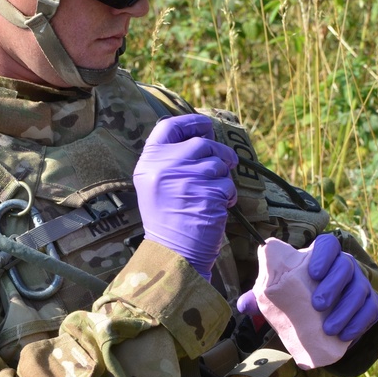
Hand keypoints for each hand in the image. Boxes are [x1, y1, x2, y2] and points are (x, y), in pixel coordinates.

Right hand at [133, 114, 238, 280]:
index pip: (168, 126)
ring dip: (223, 178)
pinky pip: (228, 185)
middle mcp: (165, 166)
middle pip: (202, 143)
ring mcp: (186, 179)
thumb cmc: (167, 220)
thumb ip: (170, 160)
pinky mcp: (207, 193)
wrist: (173, 254)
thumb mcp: (155, 185)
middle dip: (218, 153)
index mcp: (149, 162)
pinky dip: (228, 196)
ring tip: (213, 196)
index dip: (191, 122)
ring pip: (218, 164)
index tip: (205, 126)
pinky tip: (217, 208)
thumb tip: (202, 137)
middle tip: (224, 165)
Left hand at [237, 235, 377, 342]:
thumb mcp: (279, 295)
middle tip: (317, 305)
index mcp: (322, 257)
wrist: (322, 320)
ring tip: (329, 329)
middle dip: (333, 284)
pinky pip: (370, 310)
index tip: (312, 272)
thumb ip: (262, 296)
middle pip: (346, 265)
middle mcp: (344, 266)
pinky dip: (359, 323)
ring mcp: (359, 284)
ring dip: (346, 309)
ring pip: (360, 290)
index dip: (323, 254)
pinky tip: (345, 336)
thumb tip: (244, 305)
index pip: (328, 244)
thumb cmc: (297, 299)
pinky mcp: (369, 304)